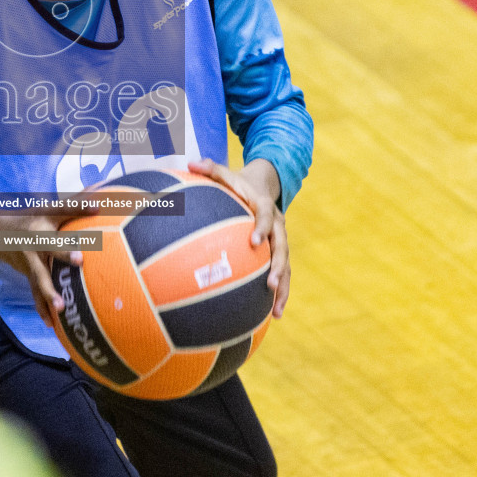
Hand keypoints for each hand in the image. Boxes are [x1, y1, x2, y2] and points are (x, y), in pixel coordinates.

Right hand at [0, 199, 102, 324]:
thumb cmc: (31, 219)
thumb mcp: (49, 209)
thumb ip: (76, 205)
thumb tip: (103, 197)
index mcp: (44, 223)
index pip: (63, 212)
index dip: (78, 208)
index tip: (97, 207)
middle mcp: (35, 242)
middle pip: (50, 249)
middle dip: (63, 255)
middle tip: (80, 262)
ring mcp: (30, 262)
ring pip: (39, 279)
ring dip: (49, 295)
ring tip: (61, 309)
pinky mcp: (28, 277)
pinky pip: (36, 295)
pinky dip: (43, 310)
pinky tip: (52, 325)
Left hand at [188, 158, 289, 318]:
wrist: (262, 186)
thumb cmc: (237, 184)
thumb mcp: (225, 174)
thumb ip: (209, 169)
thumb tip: (190, 161)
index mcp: (264, 207)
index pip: (265, 216)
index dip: (261, 228)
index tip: (254, 242)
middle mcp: (277, 225)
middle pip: (282, 247)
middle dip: (278, 266)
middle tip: (270, 284)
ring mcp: (280, 241)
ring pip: (286, 266)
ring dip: (283, 288)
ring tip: (277, 311)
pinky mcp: (278, 254)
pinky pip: (282, 275)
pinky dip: (279, 294)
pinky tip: (273, 315)